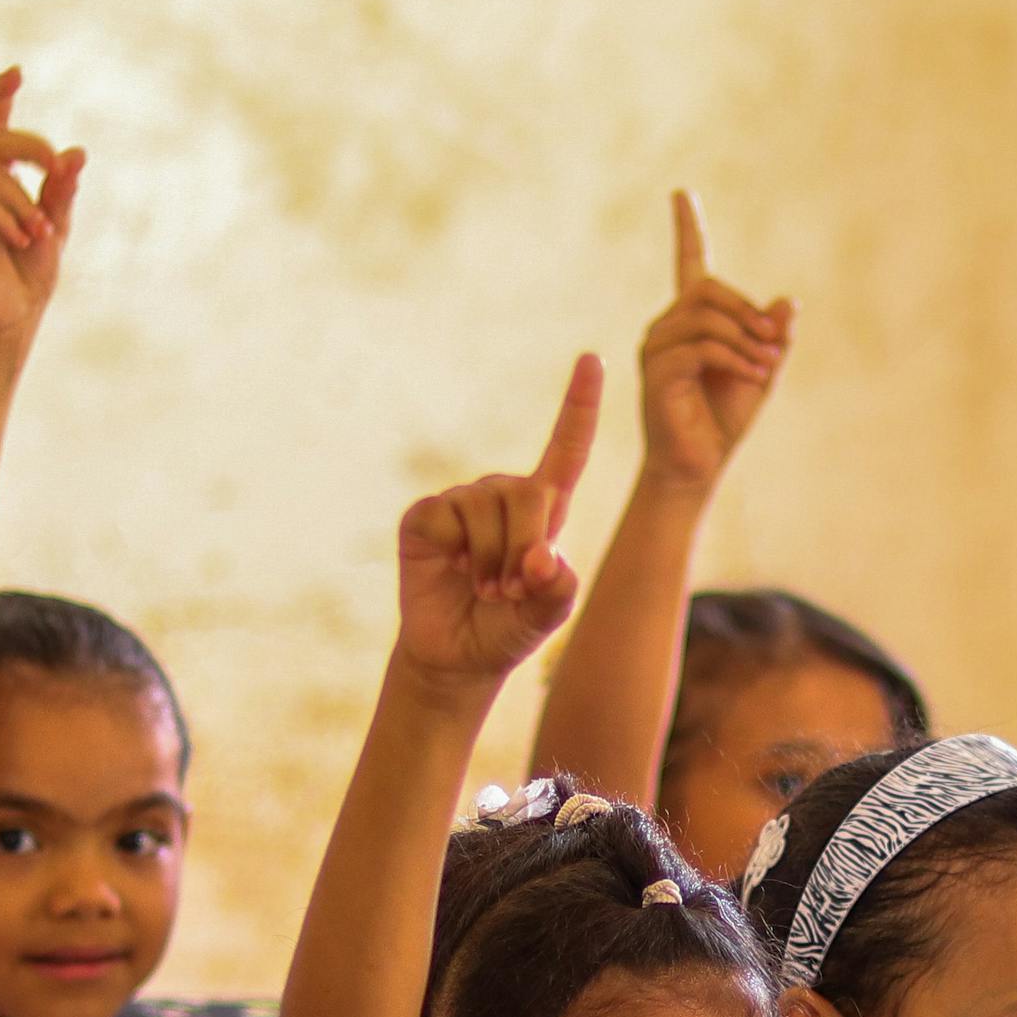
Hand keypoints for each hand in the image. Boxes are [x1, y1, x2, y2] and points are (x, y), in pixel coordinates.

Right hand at [0, 69, 83, 338]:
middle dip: (33, 149)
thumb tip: (76, 152)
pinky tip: (19, 240)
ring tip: (37, 234)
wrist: (11, 317)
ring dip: (25, 204)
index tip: (16, 74)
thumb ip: (60, 189)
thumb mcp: (55, 225)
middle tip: (60, 170)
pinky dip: (6, 219)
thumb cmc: (30, 274)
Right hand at [393, 355, 600, 689]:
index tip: (591, 360)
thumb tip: (540, 560)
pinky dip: (456, 551)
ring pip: (488, 507)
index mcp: (545, 508)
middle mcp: (503, 494)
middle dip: (525, 546)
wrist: (460, 656)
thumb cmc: (510, 628)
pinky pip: (447, 516)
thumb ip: (559, 588)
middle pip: (528, 492)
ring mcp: (462, 502)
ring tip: (485, 588)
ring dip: (491, 561)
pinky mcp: (426, 516)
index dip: (579, 406)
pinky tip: (453, 570)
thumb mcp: (550, 613)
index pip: (566, 449)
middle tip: (512, 591)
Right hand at [636, 191, 792, 492]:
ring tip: (765, 365)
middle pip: (707, 289)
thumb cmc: (725, 419)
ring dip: (746, 339)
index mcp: (692, 320)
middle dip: (748, 311)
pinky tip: (754, 375)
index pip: (687, 263)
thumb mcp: (763, 371)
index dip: (686, 227)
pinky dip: (735, 358)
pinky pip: (701, 348)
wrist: (698, 465)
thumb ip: (774, 336)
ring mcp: (657, 348)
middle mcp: (668, 327)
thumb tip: (788, 301)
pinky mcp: (656, 372)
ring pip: (705, 317)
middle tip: (774, 342)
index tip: (681, 194)